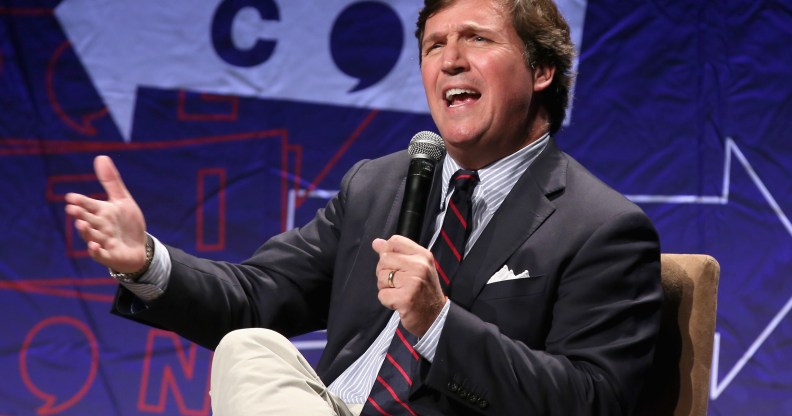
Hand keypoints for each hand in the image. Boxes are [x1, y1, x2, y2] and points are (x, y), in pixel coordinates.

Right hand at [64, 155, 147, 272]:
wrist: (139, 247)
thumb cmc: (127, 223)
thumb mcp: (122, 200)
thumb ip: (111, 182)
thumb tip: (101, 157)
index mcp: (101, 212)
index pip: (89, 204)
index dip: (81, 201)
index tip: (71, 197)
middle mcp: (99, 226)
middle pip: (87, 219)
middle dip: (80, 214)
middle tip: (72, 209)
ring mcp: (103, 241)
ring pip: (91, 236)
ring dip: (86, 231)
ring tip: (81, 223)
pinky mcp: (109, 255)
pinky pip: (100, 254)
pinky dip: (96, 251)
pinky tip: (94, 246)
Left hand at [373, 235, 446, 336]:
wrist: (436, 316)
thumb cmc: (424, 291)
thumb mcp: (416, 267)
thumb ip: (396, 253)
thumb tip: (377, 242)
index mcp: (422, 255)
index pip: (395, 241)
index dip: (387, 251)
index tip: (393, 264)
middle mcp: (419, 266)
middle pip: (384, 259)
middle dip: (385, 272)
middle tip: (398, 283)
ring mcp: (413, 282)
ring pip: (381, 277)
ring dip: (386, 288)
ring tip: (399, 292)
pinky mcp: (405, 299)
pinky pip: (382, 295)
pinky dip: (387, 301)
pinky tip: (399, 302)